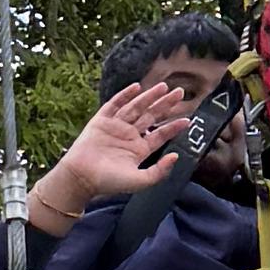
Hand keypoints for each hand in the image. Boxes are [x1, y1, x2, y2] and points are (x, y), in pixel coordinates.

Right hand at [28, 75, 205, 233]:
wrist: (82, 177)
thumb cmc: (109, 182)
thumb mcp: (140, 181)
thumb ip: (159, 171)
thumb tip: (175, 156)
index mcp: (139, 150)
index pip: (160, 135)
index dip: (173, 127)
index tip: (187, 120)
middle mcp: (129, 136)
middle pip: (151, 116)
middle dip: (165, 104)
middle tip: (180, 92)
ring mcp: (115, 127)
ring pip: (136, 108)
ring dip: (149, 97)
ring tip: (163, 87)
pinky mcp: (101, 121)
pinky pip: (114, 104)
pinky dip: (125, 95)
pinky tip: (136, 87)